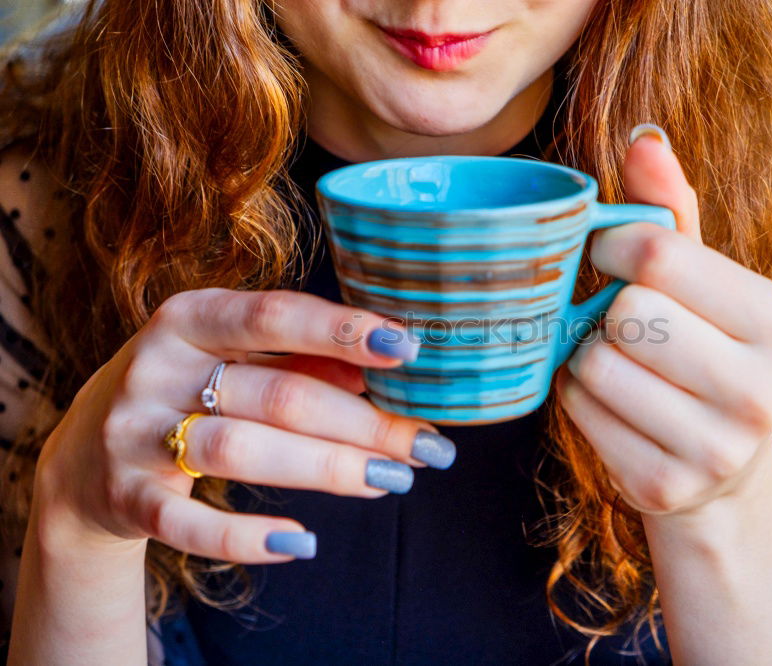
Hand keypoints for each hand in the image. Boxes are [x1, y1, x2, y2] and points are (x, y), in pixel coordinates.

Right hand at [34, 288, 454, 561]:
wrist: (82, 454)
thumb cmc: (185, 391)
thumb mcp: (232, 360)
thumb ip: (299, 361)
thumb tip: (375, 375)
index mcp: (192, 318)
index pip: (277, 316)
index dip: (345, 331)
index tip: (409, 349)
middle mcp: (159, 366)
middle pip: (278, 395)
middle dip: (362, 423)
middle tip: (427, 447)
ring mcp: (136, 433)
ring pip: (243, 450)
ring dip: (326, 468)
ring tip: (390, 481)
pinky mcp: (125, 497)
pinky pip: (188, 524)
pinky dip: (247, 537)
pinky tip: (302, 541)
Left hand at [557, 125, 771, 516]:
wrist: (718, 467)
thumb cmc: (702, 352)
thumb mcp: (702, 282)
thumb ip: (671, 213)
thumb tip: (643, 136)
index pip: (658, 256)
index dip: (612, 248)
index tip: (611, 258)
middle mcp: (761, 389)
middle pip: (627, 313)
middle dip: (606, 309)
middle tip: (620, 320)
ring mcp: (715, 448)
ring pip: (595, 363)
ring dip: (587, 354)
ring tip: (618, 361)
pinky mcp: (665, 486)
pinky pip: (580, 411)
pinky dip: (578, 397)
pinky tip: (610, 399)